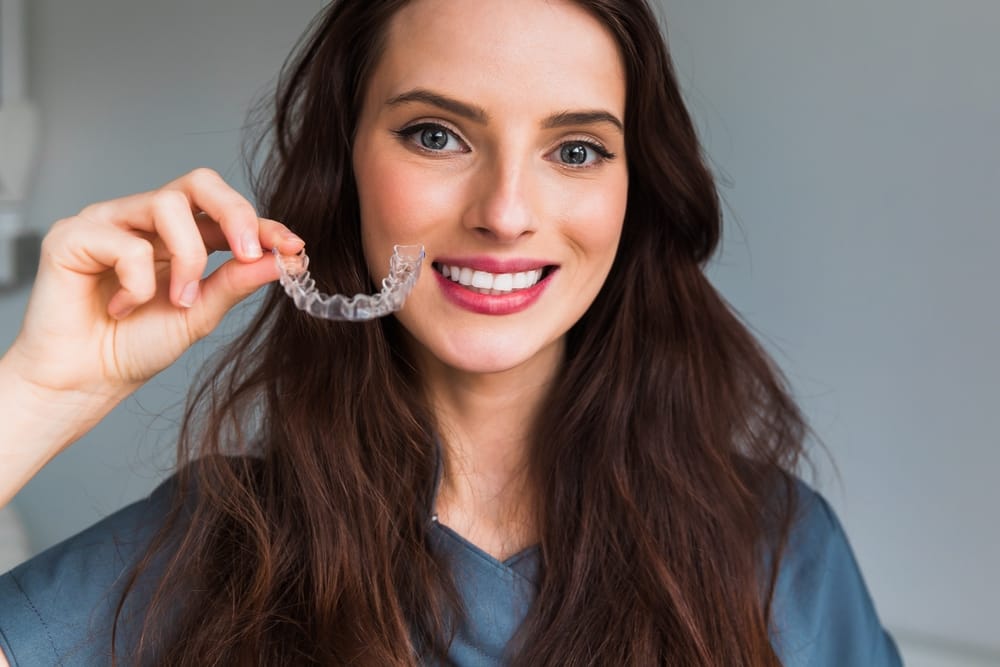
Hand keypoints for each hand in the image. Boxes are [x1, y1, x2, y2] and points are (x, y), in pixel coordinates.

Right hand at [4, 168, 302, 406]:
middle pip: (199, 181)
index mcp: (182, 236)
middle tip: (248, 253)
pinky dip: (137, 282)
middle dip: (235, 213)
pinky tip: (120, 307)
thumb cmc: (134, 346)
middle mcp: (146, 220)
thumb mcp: (200, 314)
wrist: (85, 380)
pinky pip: (125, 241)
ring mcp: (110, 221)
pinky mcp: (73, 234)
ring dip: (187, 258)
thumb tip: (281, 258)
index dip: (264, 225)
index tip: (294, 248)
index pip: (228, 214)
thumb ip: (235, 282)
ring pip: (168, 204)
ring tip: (176, 301)